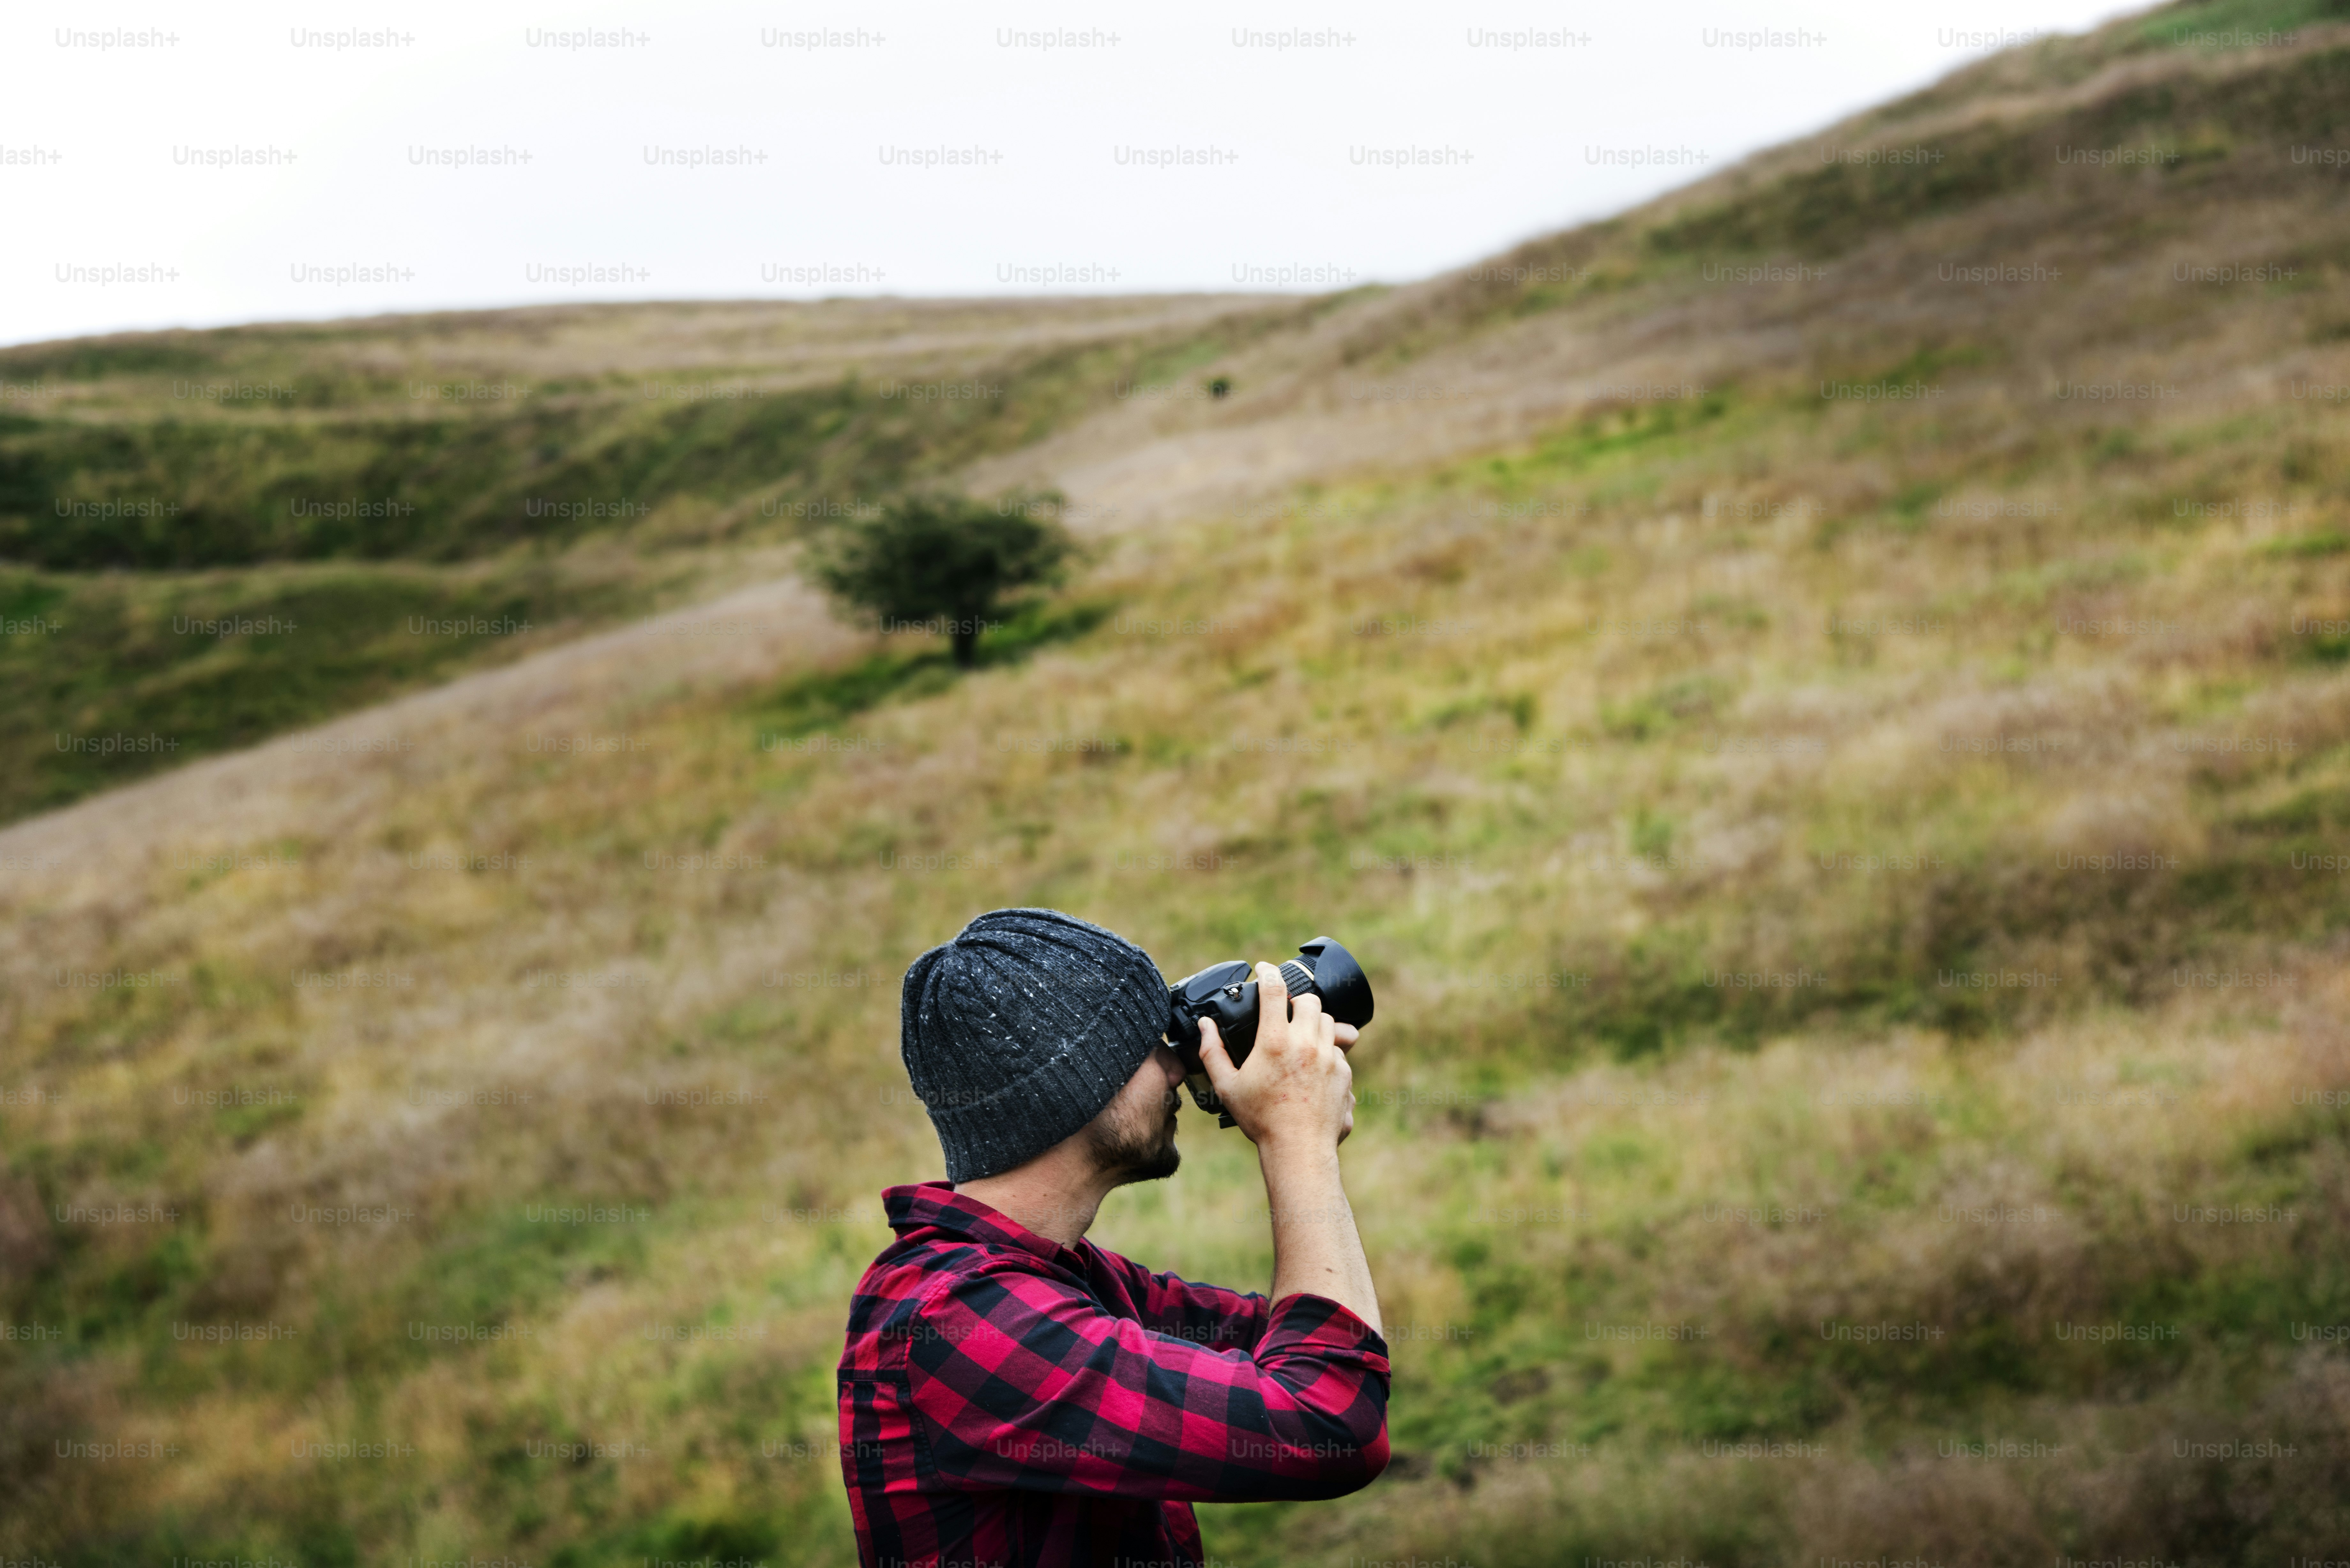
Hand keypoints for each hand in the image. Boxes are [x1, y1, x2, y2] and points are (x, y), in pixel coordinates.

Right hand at [1196, 961, 1359, 1149]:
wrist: (1299, 1149)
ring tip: (1298, 1035)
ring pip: (1327, 1020)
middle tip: (1283, 1011)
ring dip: (1312, 1021)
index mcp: (1275, 1041)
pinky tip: (1312, 1064)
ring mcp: (1329, 1056)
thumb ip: (1212, 1051)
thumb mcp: (1226, 1086)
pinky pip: (1338, 1048)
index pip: (1274, 989)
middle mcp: (1306, 1043)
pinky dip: (1326, 1049)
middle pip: (1308, 999)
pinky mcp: (1344, 1071)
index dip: (1267, 971)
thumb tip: (1205, 1025)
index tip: (1263, 968)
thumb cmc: (1261, 1119)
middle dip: (1295, 999)